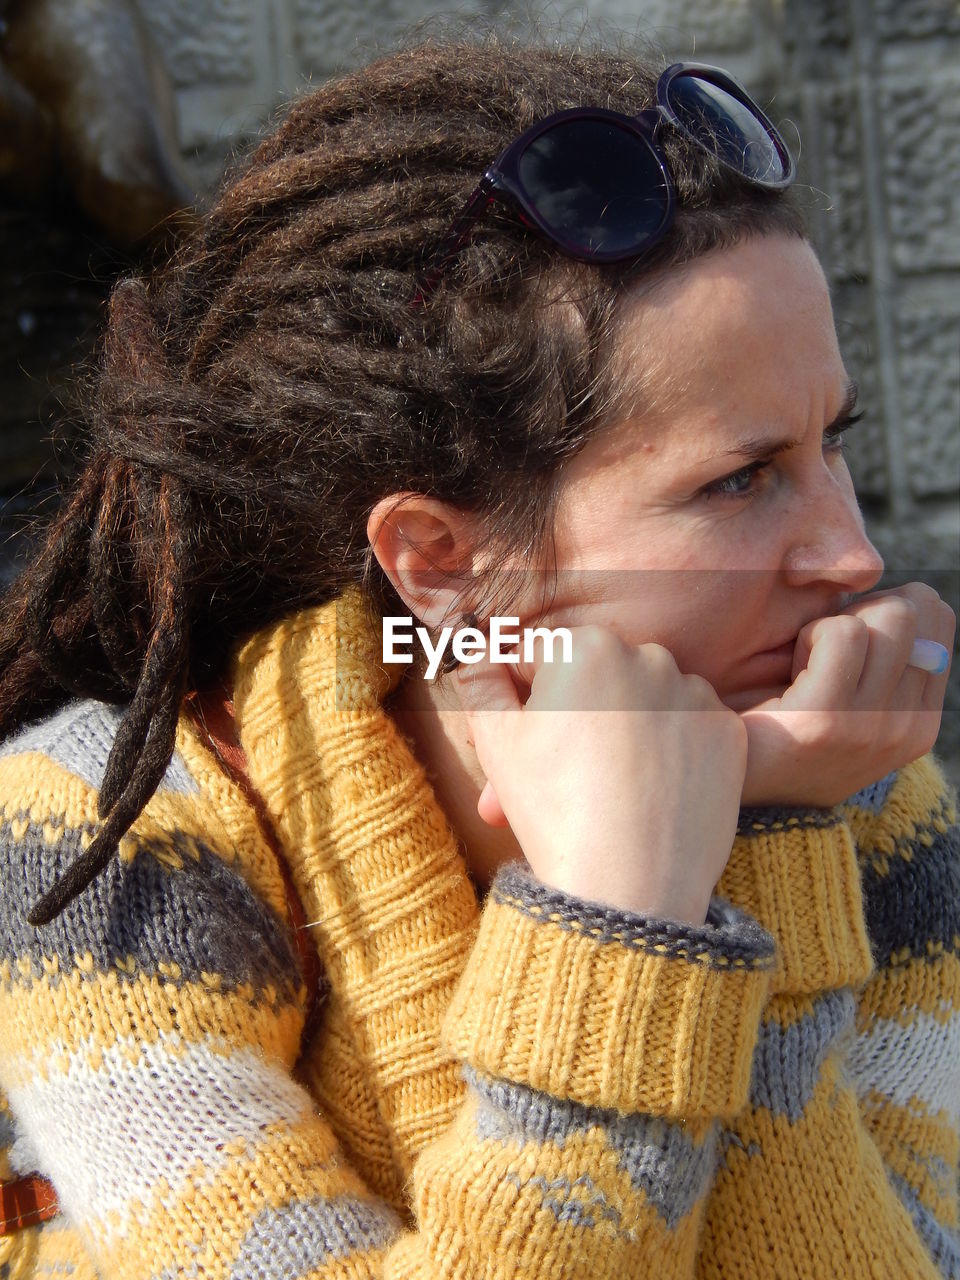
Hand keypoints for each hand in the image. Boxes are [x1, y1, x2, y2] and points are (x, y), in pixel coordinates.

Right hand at [454, 626, 746, 924]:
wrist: (627, 887)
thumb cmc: (552, 810)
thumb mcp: (496, 742)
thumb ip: (479, 682)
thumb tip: (474, 652)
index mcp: (584, 646)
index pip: (542, 658)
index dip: (526, 703)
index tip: (532, 744)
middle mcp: (649, 655)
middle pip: (600, 675)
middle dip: (582, 711)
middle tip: (567, 772)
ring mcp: (696, 694)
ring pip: (650, 699)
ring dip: (631, 727)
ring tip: (611, 785)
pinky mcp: (730, 733)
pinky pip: (693, 730)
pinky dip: (675, 752)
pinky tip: (653, 790)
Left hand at [740, 582, 954, 806]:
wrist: (718, 778)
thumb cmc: (773, 724)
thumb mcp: (848, 695)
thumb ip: (884, 657)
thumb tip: (909, 598)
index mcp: (919, 723)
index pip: (938, 617)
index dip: (885, 607)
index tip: (845, 641)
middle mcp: (907, 731)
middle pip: (916, 610)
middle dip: (864, 610)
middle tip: (819, 650)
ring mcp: (873, 730)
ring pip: (891, 616)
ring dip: (833, 625)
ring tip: (800, 666)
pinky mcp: (829, 720)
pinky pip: (844, 633)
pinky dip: (809, 635)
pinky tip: (785, 672)